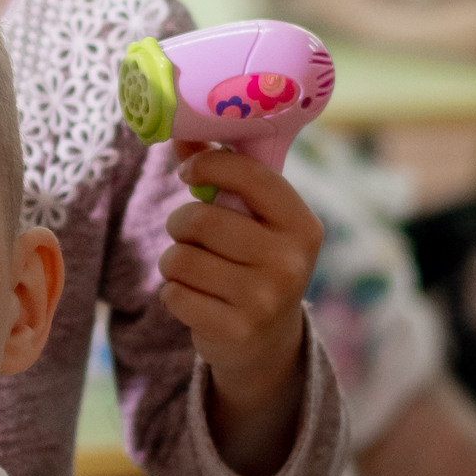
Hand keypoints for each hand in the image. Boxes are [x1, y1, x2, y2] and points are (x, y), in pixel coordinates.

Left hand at [158, 148, 320, 463]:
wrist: (267, 343)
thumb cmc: (253, 262)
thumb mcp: (254, 220)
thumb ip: (221, 175)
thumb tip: (178, 132)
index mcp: (302, 225)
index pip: (249, 174)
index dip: (208, 165)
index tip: (190, 173)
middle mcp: (289, 262)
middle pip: (200, 220)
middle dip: (180, 223)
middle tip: (188, 233)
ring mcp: (264, 300)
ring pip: (179, 258)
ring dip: (173, 261)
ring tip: (194, 270)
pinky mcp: (234, 330)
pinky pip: (173, 294)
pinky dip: (173, 293)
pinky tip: (196, 299)